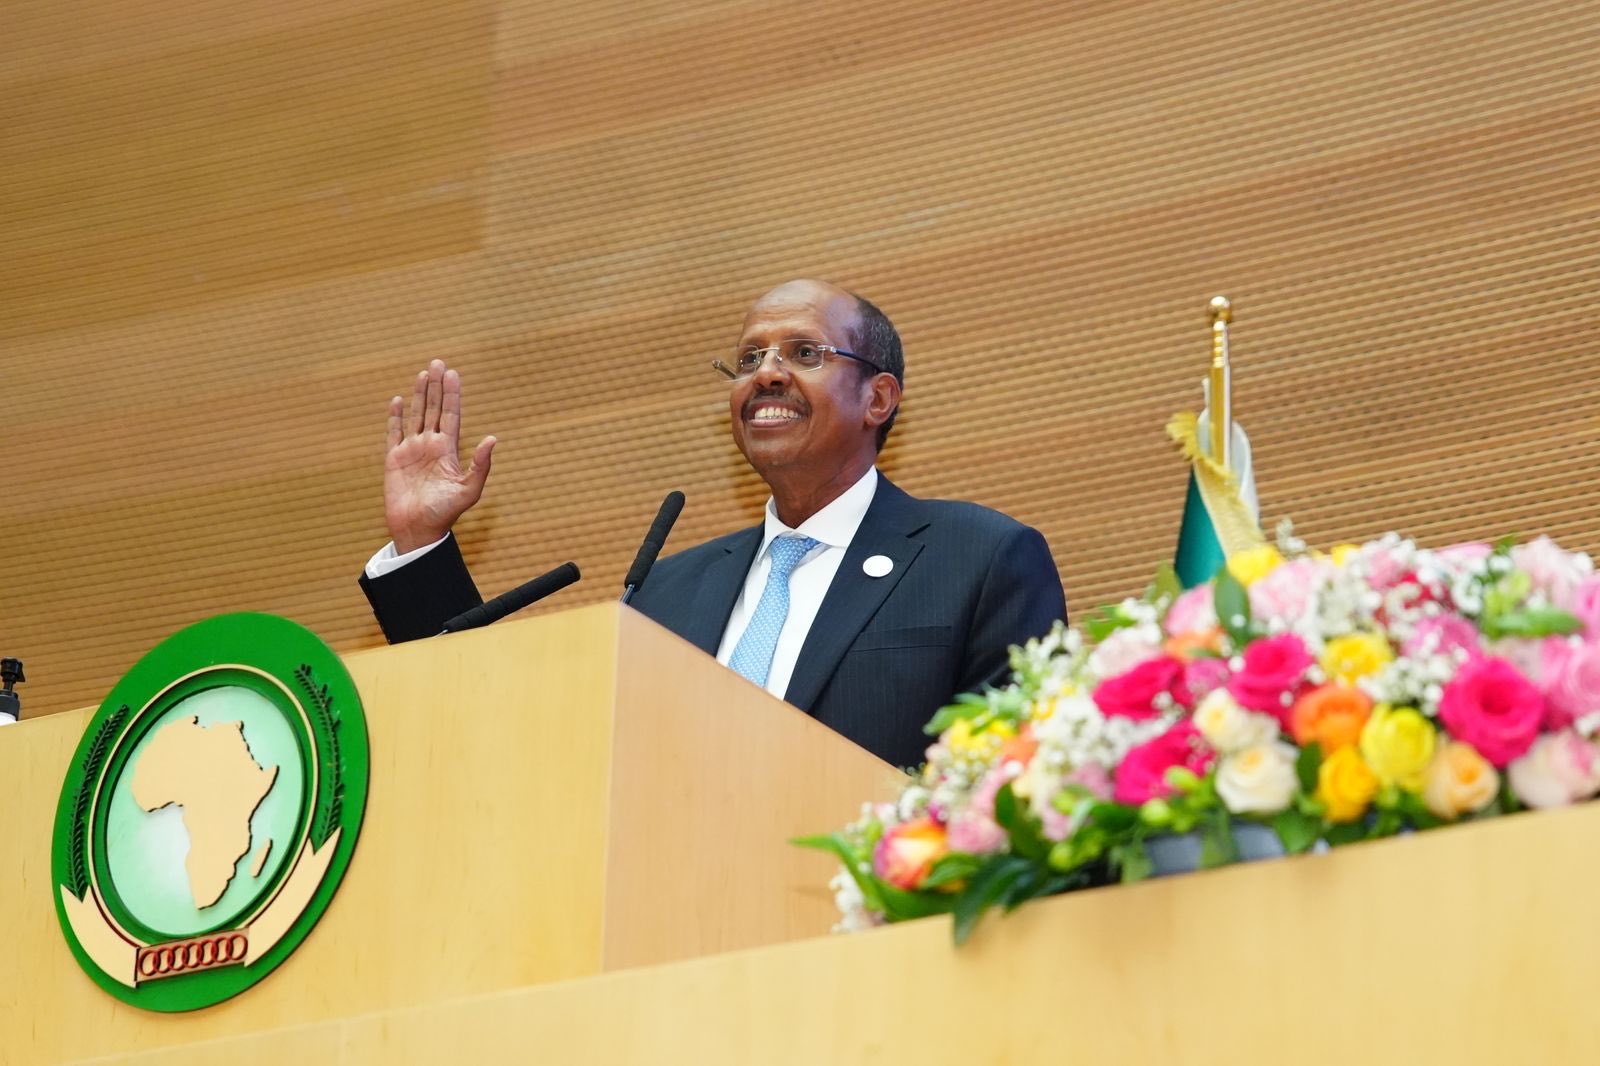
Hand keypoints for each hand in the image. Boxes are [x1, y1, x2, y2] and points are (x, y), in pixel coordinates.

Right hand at [384, 359, 496, 553]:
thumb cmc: (445, 513)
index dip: (452, 395)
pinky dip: (395, 417)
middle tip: (439, 363)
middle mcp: (431, 446)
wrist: (418, 530)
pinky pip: (393, 433)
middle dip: (437, 387)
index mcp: (448, 450)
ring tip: (423, 373)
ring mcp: (412, 451)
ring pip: (416, 416)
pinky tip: (398, 400)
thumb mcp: (468, 490)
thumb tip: (492, 439)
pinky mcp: (393, 459)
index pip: (451, 416)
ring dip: (420, 395)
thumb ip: (480, 465)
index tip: (453, 374)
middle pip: (434, 410)